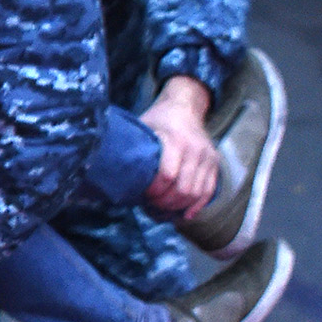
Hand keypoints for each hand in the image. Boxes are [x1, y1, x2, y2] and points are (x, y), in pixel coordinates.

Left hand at [138, 75, 217, 216]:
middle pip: (183, 189)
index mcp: (175, 140)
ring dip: (179, 206)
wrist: (185, 107)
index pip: (167, 175)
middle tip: (152, 205)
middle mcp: (195, 149)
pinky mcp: (214, 164)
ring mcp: (207, 157)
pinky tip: (184, 214)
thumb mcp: (143, 127)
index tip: (143, 194)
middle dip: (166, 202)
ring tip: (163, 208)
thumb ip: (133, 147)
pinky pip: (209, 191)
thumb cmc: (158, 120)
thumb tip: (107, 168)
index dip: (154, 191)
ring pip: (197, 193)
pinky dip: (197, 206)